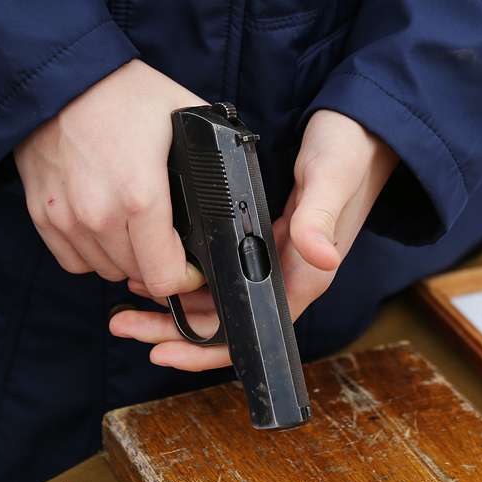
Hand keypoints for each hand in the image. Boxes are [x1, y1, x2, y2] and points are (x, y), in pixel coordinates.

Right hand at [15, 59, 204, 295]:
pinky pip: (74, 261)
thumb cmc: (124, 93)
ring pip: (106, 271)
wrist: (60, 75)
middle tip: (166, 242)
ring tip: (135, 230)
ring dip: (125, 260)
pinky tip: (104, 229)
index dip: (185, 278)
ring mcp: (66, 219)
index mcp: (141, 195)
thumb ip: (214, 155)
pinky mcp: (42, 216)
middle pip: (137, 275)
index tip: (190, 266)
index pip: (164, 276)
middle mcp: (100, 215)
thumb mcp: (185, 116)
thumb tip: (236, 183)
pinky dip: (92, 254)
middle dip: (158, 264)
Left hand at [109, 110, 397, 369]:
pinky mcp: (259, 238)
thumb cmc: (349, 153)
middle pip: (224, 322)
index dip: (207, 349)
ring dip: (171, 303)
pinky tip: (152, 265)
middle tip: (122, 323)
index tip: (162, 351)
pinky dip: (185, 275)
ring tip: (126, 296)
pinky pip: (218, 271)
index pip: (253, 331)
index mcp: (304, 274)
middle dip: (172, 329)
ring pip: (215, 299)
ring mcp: (269, 258)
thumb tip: (319, 256)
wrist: (359, 130)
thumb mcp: (332, 179)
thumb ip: (319, 217)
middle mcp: (284, 274)